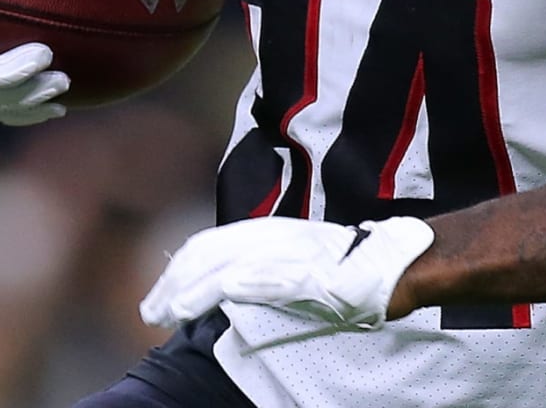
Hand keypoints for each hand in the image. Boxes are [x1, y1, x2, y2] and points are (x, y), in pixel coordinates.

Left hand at [140, 215, 434, 330]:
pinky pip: (270, 276)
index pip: (212, 245)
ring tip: (168, 311)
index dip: (181, 270)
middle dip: (175, 283)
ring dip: (195, 289)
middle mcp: (276, 236)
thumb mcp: (298, 262)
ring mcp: (292, 253)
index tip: (159, 297)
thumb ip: (266, 268)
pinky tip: (222, 294)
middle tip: (150, 313)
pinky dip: (242, 283)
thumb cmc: (350, 267)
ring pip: (231, 265)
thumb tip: (231, 287)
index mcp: (271, 232)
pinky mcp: (310, 273)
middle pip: (211, 253)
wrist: (395, 262)